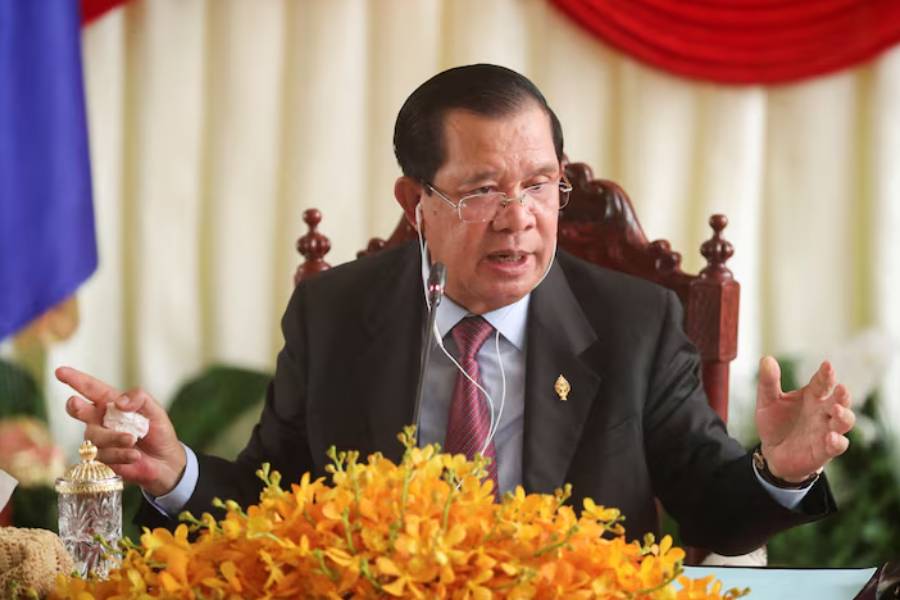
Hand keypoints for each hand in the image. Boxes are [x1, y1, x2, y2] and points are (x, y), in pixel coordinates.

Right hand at [56, 366, 185, 496]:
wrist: (165, 460)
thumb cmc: (157, 430)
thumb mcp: (155, 410)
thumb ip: (140, 398)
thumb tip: (119, 402)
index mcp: (111, 403)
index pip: (91, 389)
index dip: (75, 379)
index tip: (60, 371)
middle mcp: (100, 419)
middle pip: (79, 410)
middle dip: (76, 406)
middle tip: (76, 403)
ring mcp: (98, 440)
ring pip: (96, 435)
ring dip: (115, 437)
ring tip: (133, 439)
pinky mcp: (101, 459)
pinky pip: (104, 455)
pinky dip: (121, 454)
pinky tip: (135, 455)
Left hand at [755, 356, 854, 481]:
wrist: (772, 453)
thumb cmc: (775, 423)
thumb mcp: (767, 401)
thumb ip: (768, 382)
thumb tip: (766, 358)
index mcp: (812, 396)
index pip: (822, 382)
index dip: (826, 374)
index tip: (827, 365)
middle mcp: (823, 412)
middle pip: (840, 401)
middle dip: (842, 395)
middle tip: (841, 388)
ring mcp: (826, 431)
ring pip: (844, 422)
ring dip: (844, 416)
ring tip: (837, 410)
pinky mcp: (824, 450)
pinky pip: (837, 446)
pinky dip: (837, 441)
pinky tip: (831, 437)